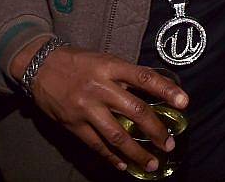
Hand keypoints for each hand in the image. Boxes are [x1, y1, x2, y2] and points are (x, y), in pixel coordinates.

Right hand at [14, 42, 188, 173]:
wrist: (40, 66)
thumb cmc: (78, 62)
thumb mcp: (104, 59)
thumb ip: (125, 75)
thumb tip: (152, 91)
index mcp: (111, 67)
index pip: (144, 78)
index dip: (166, 90)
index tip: (184, 102)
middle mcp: (100, 87)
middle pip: (135, 110)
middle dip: (155, 130)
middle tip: (169, 144)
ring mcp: (86, 108)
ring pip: (117, 134)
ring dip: (137, 151)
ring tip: (152, 163)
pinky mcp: (73, 124)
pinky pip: (96, 145)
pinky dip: (111, 156)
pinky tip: (124, 164)